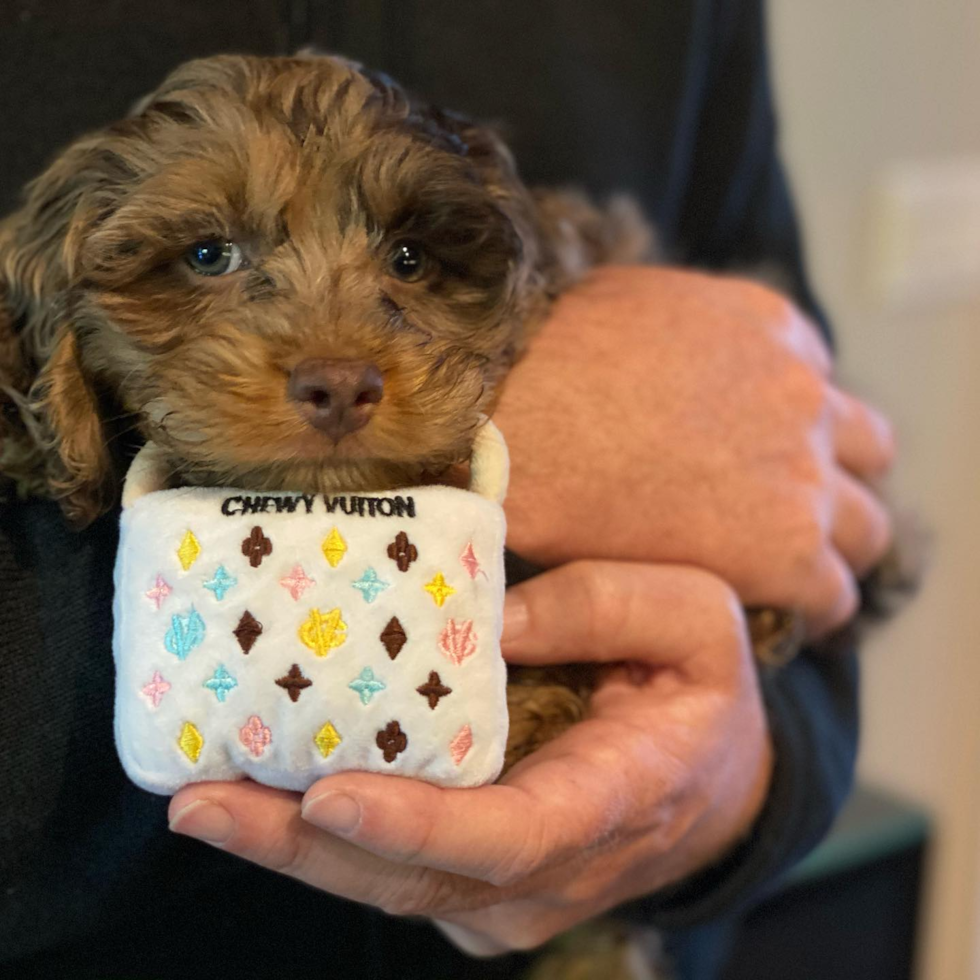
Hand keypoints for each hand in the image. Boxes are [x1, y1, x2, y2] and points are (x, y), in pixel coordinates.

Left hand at [168, 561, 770, 952]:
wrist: (720, 778)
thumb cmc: (702, 689)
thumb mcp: (690, 618)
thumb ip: (600, 608)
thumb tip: (491, 620)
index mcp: (616, 801)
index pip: (511, 837)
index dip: (419, 827)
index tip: (327, 800)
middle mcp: (555, 872)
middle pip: (419, 879)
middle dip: (305, 850)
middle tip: (202, 803)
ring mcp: (515, 893)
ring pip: (393, 887)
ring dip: (293, 852)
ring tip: (202, 799)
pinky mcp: (484, 885)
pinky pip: (396, 871)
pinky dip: (324, 845)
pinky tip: (262, 798)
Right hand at [494, 266, 895, 635]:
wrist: (510, 420)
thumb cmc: (543, 361)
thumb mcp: (630, 302)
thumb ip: (682, 333)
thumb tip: (664, 355)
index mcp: (772, 329)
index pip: (820, 391)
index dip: (790, 435)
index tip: (759, 463)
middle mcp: (802, 396)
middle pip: (865, 454)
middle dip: (832, 485)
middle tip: (783, 516)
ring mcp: (800, 472)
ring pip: (867, 527)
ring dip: (832, 548)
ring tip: (785, 575)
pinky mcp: (782, 547)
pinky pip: (831, 591)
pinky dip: (809, 604)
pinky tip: (768, 613)